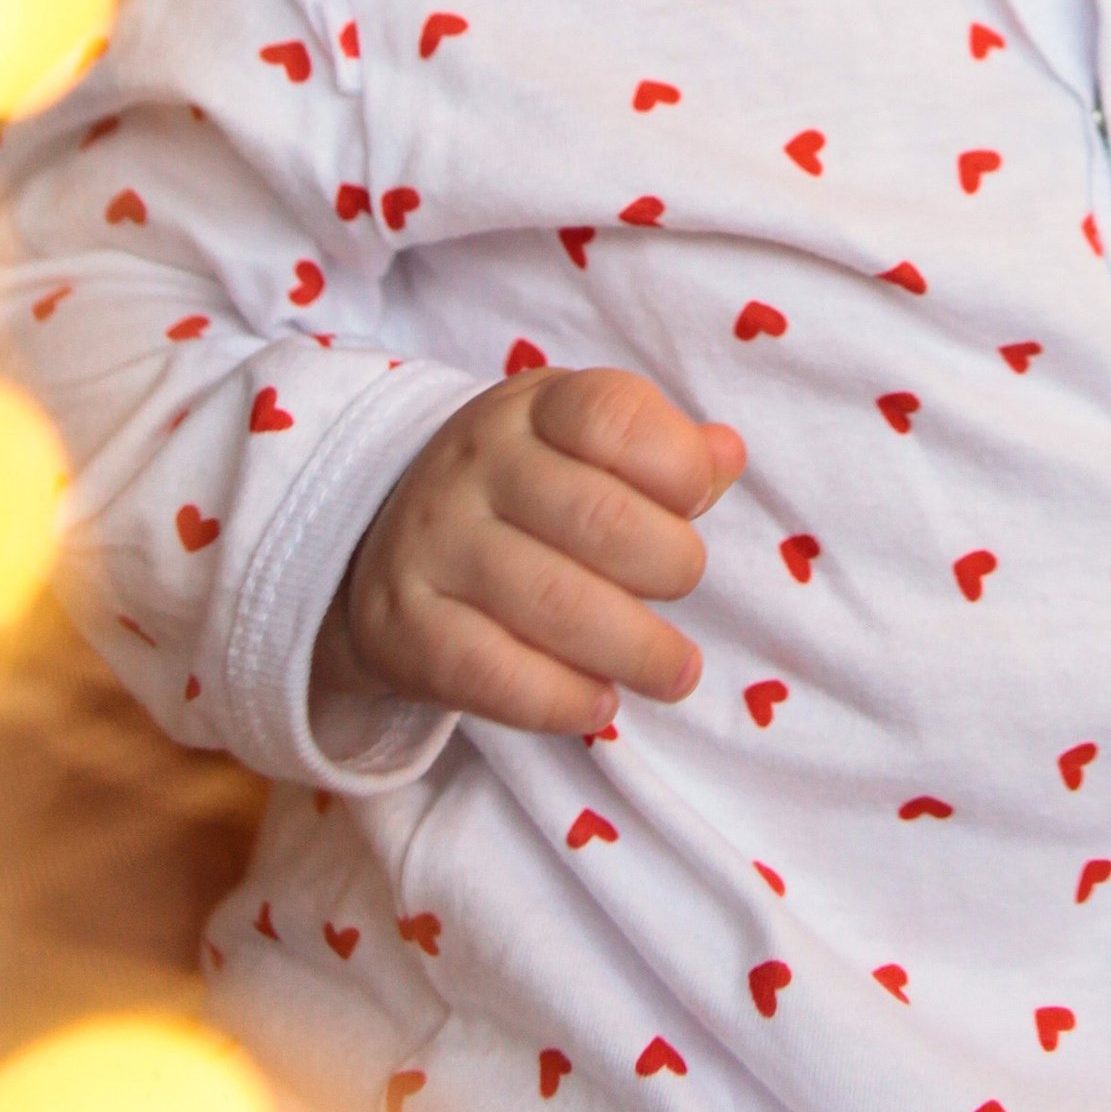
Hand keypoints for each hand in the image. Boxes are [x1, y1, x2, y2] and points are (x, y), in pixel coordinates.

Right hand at [311, 365, 744, 738]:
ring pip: (554, 604)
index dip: (677, 468)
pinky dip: (562, 699)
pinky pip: (493, 673)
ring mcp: (433, 543)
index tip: (693, 506)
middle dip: (670, 567)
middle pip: (600, 520)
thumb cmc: (522, 494)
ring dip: (636, 650)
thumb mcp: (585, 447)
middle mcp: (476, 464)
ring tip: (674, 672)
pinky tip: (600, 703)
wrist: (384, 548)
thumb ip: (663, 452)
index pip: (613, 417)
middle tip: (685, 591)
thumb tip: (726, 455)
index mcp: (534, 407)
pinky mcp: (403, 628)